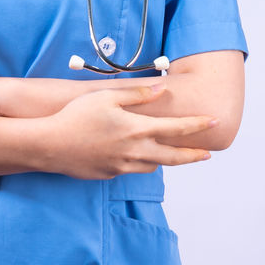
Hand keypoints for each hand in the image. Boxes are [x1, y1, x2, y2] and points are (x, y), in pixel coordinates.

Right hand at [42, 84, 218, 179]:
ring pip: (153, 165)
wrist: (50, 146)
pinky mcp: (110, 175)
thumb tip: (162, 89)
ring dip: (165, 160)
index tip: (214, 122)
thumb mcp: (107, 97)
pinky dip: (141, 162)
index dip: (197, 126)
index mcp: (137, 129)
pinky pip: (132, 169)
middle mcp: (135, 151)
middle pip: (173, 157)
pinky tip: (137, 155)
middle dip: (192, 155)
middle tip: (207, 154)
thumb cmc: (76, 116)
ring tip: (171, 152)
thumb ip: (137, 94)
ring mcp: (122, 166)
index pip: (176, 129)